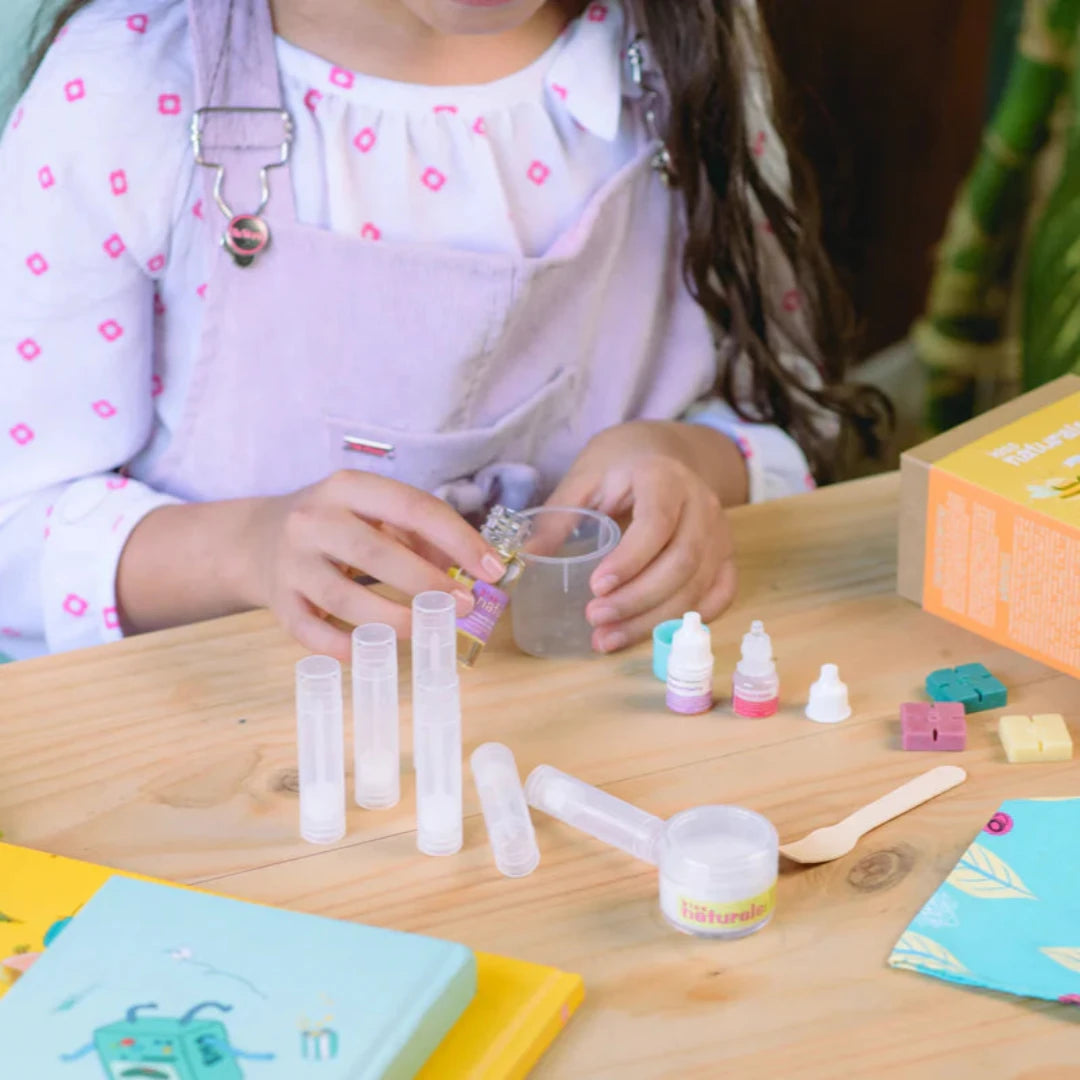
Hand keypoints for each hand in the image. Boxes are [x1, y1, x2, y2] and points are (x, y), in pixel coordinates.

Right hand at [242, 471, 505, 657]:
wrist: (255, 539)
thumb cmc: (336, 525)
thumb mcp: (374, 512)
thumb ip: (420, 535)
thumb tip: (470, 569)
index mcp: (348, 487)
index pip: (412, 507)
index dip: (457, 539)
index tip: (491, 569)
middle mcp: (313, 519)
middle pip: (375, 553)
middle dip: (427, 583)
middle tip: (464, 605)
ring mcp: (291, 562)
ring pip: (343, 598)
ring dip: (394, 619)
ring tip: (429, 630)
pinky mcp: (277, 601)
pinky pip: (311, 632)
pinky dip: (343, 646)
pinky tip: (375, 651)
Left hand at [546, 422, 744, 651]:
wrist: (662, 453)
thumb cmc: (619, 465)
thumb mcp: (583, 478)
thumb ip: (559, 517)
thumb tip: (526, 560)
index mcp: (665, 478)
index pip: (657, 524)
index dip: (630, 560)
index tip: (596, 587)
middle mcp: (702, 505)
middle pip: (682, 562)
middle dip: (638, 599)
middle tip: (595, 619)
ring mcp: (719, 533)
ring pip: (698, 586)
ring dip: (654, 620)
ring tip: (607, 637)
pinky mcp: (725, 556)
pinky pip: (719, 596)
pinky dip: (688, 620)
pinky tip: (651, 635)